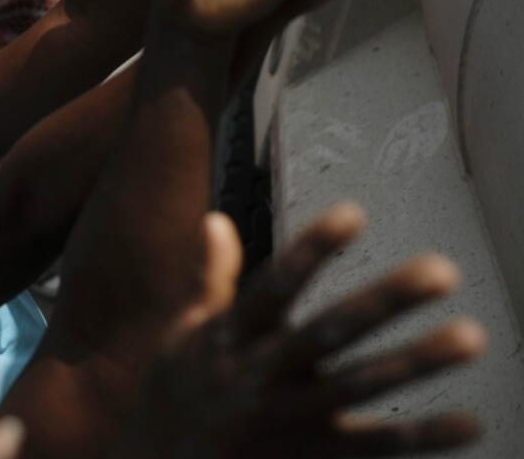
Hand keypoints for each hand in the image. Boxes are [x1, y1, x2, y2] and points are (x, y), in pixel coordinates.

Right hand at [114, 205, 483, 458]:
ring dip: (415, 362)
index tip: (354, 213)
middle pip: (326, 332)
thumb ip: (209, 279)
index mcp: (227, 338)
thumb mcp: (182, 334)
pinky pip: (372, 449)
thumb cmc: (177, 394)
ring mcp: (284, 422)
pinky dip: (421, 438)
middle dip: (384, 301)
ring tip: (470, 335)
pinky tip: (468, 423)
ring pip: (357, 387)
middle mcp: (256, 377)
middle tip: (441, 269)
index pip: (273, 287)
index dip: (311, 250)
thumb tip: (215, 220)